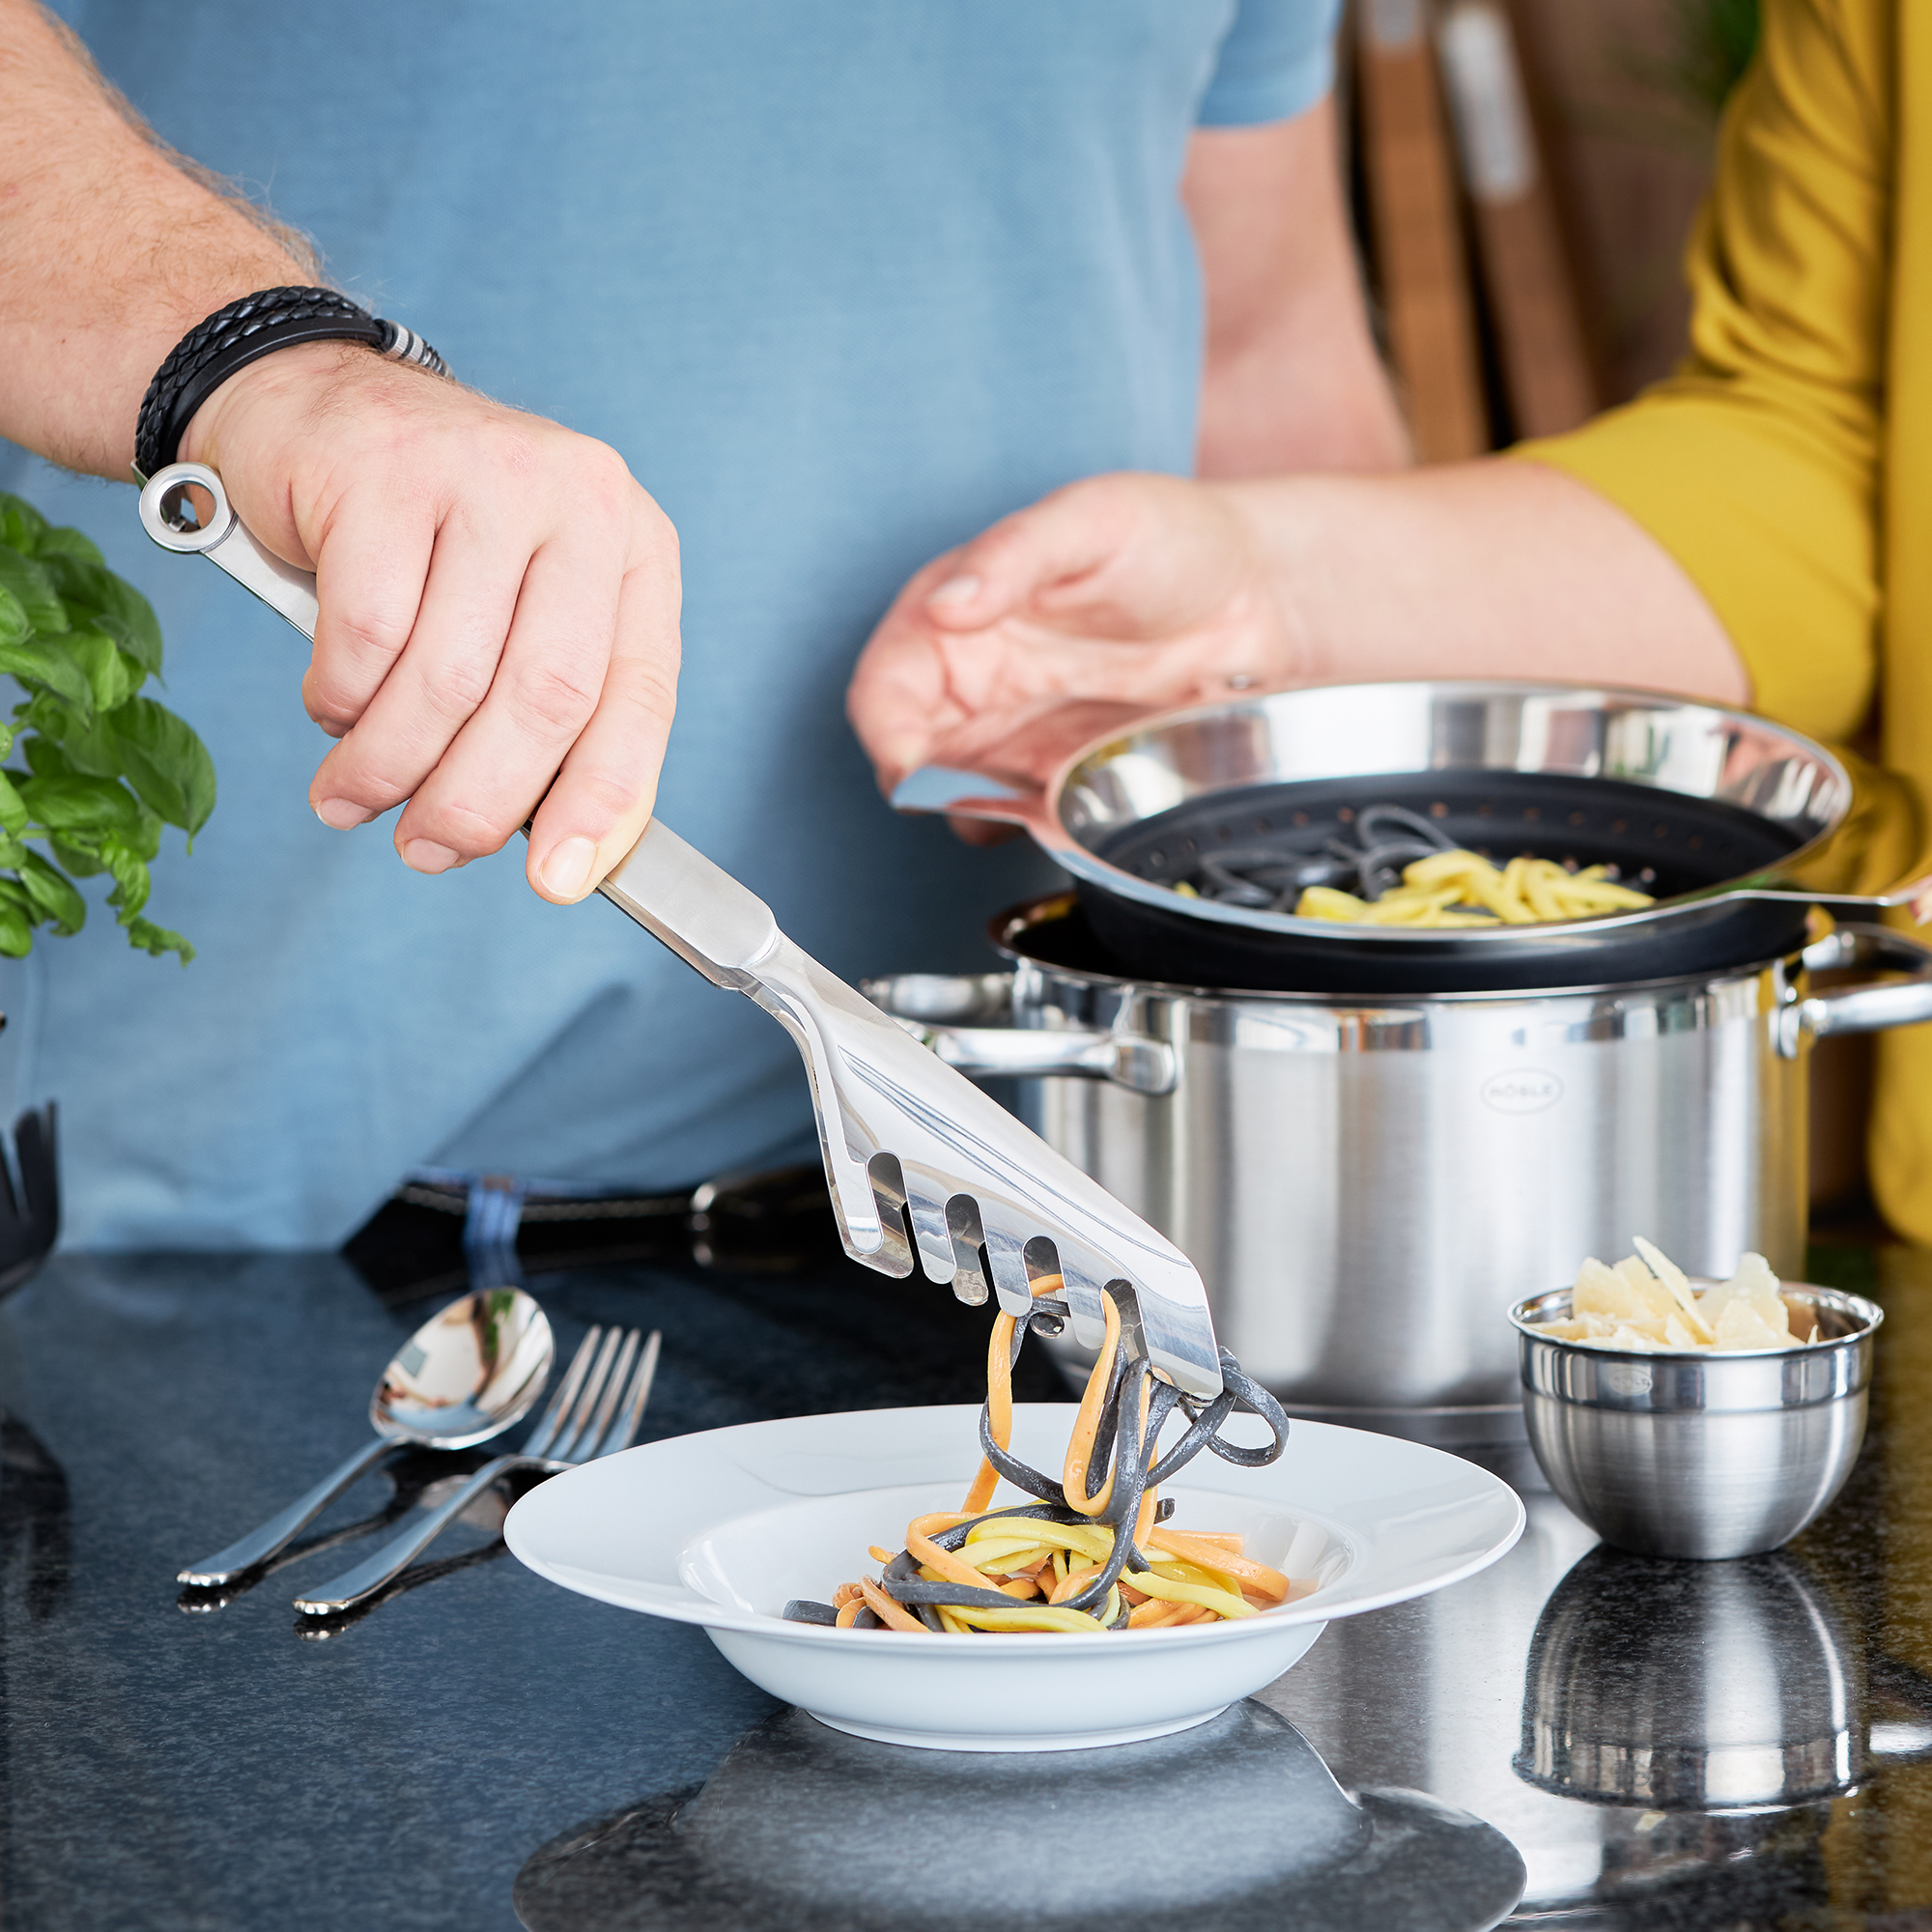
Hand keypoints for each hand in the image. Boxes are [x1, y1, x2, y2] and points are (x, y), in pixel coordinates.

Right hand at [181, 342, 679, 900]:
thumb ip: (551, 712)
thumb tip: (564, 855)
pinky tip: (330, 709)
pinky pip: (365, 637)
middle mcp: (578, 501)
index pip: (638, 698)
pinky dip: (339, 698)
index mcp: (633, 547)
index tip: (560, 881)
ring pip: (446, 678)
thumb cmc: (429, 533)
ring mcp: (486, 477)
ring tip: (354, 798)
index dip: (601, 801)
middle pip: (544, 697)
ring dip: (391, 765)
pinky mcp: (386, 474)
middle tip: (428, 851)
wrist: (310, 401)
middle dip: (481, 800)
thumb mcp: (522, 606)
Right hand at [846, 473, 1300, 813]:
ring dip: (991, 817)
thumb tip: (947, 605)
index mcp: (956, 616)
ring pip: (967, 801)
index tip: (913, 767)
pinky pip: (1033, 820)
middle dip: (934, 792)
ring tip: (1048, 801)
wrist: (1263, 593)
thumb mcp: (1093, 522)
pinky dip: (1042, 831)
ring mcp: (1021, 736)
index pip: (884, 691)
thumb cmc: (1172, 537)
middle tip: (987, 796)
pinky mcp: (1068, 776)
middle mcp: (977, 684)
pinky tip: (1081, 815)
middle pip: (913, 760)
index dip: (887, 735)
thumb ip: (1014, 556)